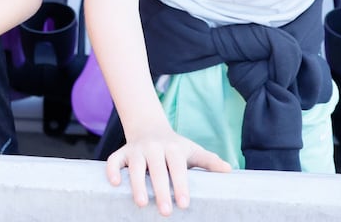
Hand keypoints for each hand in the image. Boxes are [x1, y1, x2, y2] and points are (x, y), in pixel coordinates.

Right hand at [104, 124, 231, 215]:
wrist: (150, 127)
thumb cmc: (176, 147)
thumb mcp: (193, 151)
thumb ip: (209, 161)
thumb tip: (229, 171)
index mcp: (174, 148)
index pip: (178, 167)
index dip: (181, 184)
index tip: (184, 204)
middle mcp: (154, 147)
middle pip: (157, 169)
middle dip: (161, 190)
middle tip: (166, 212)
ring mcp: (136, 149)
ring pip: (135, 166)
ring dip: (137, 184)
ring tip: (142, 203)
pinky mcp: (122, 152)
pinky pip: (114, 159)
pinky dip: (111, 169)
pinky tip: (113, 183)